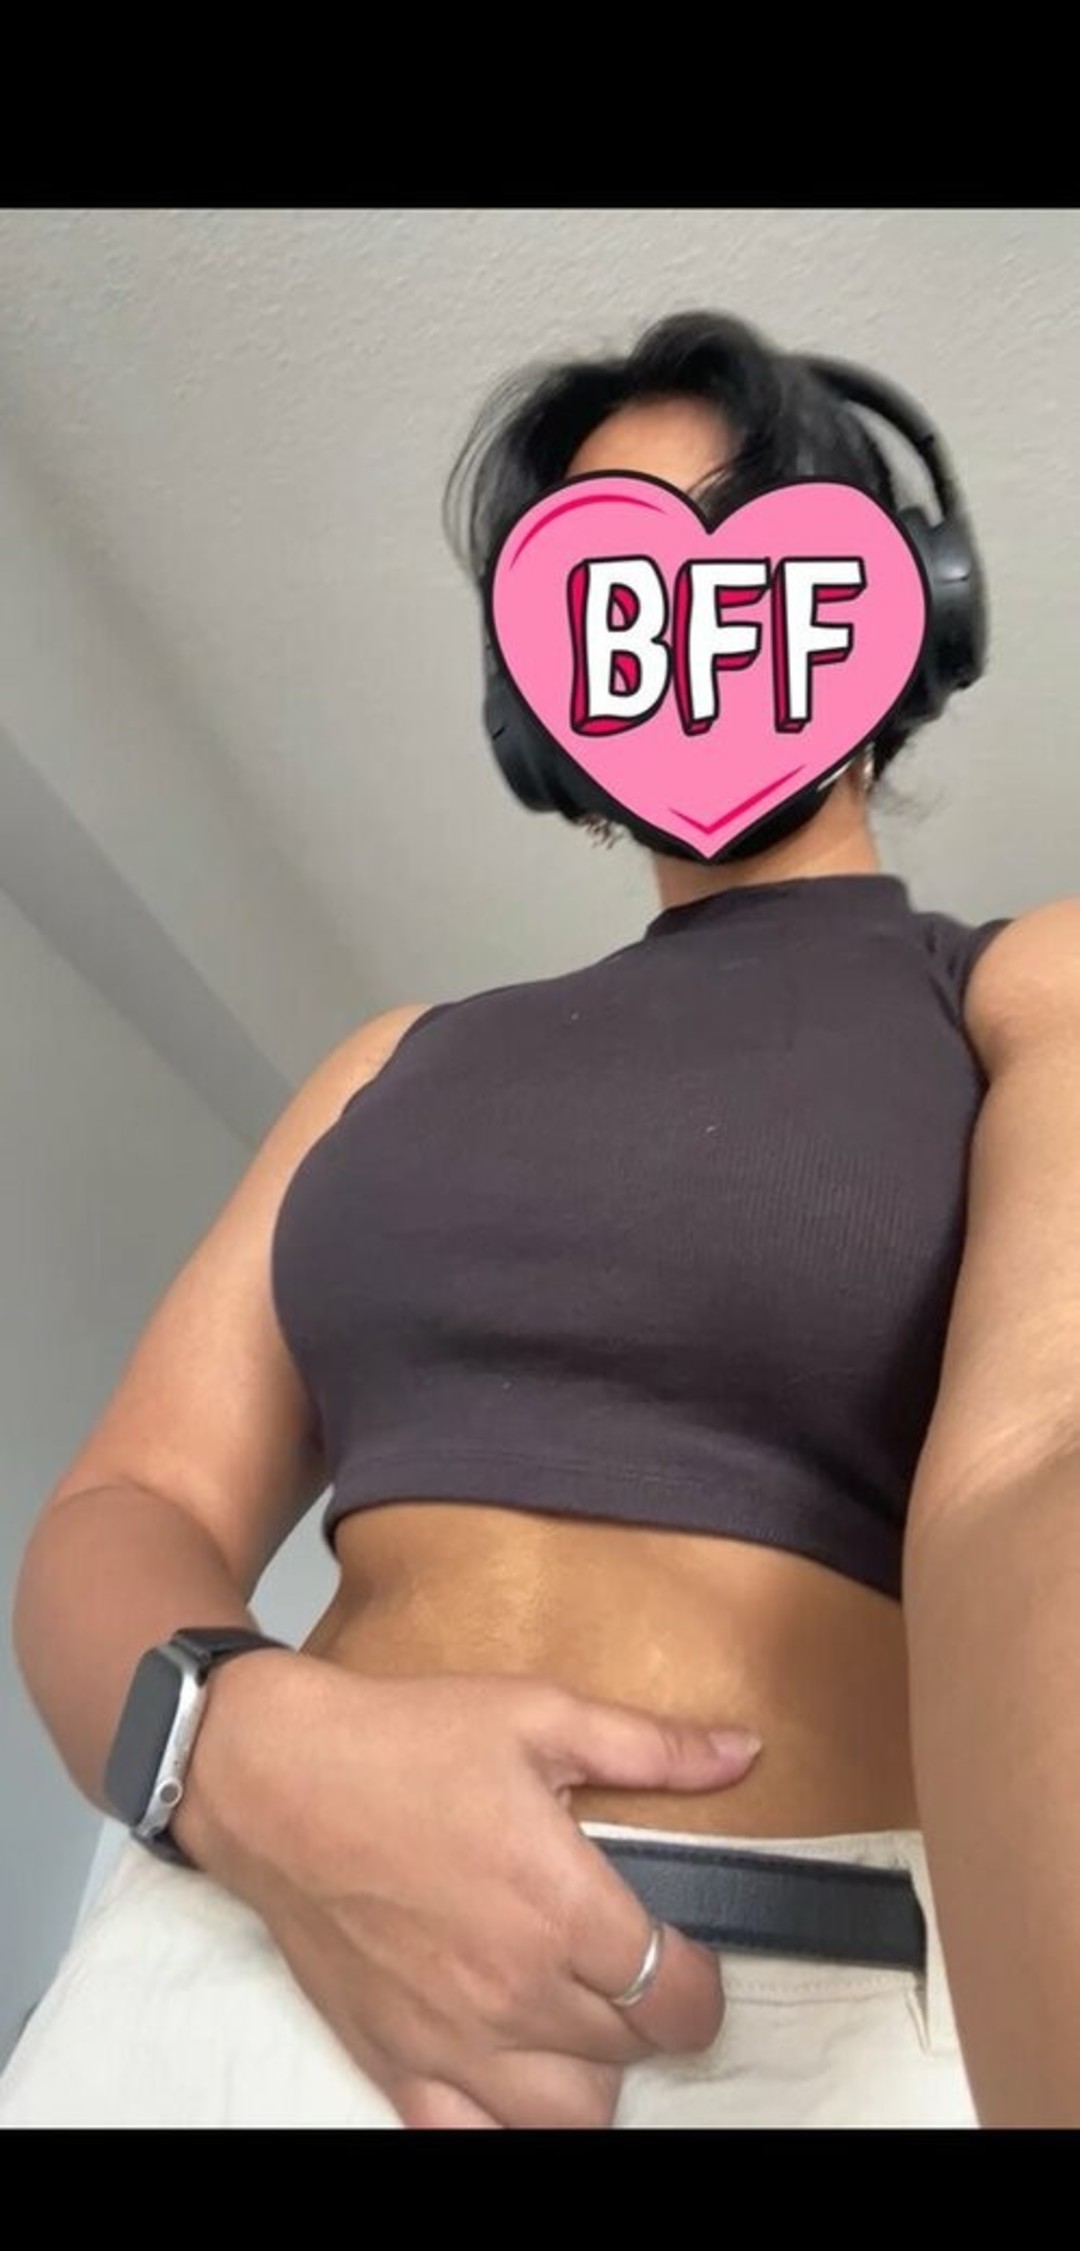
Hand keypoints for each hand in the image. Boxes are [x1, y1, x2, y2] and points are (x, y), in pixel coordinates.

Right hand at [174, 1653, 760, 2128]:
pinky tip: (510, 2081)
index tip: (688, 1957)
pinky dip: (503, 2125)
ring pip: (567, 2121)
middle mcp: (515, 1992)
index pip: (678, 2001)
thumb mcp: (538, 1716)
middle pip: (629, 2057)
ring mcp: (451, 2040)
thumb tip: (742, 1752)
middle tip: (623, 1970)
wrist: (275, 1777)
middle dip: (645, 2020)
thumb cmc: (404, 1741)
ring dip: (589, 2081)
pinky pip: (466, 2142)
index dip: (702, 1986)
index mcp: (562, 1909)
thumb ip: (650, 1747)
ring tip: (576, 2024)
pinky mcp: (392, 2061)